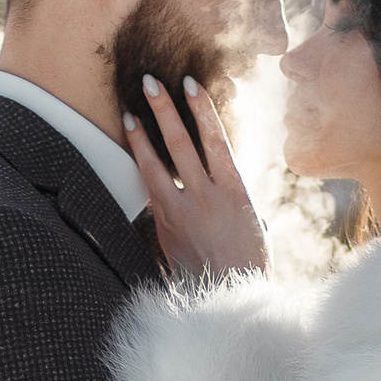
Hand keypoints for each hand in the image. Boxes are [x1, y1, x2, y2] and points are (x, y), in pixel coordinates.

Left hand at [123, 74, 268, 276]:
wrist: (231, 298)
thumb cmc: (248, 260)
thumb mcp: (252, 220)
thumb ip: (232, 191)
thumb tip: (219, 172)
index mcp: (237, 193)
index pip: (216, 140)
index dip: (201, 110)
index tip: (190, 83)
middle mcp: (208, 198)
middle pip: (181, 144)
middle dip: (165, 110)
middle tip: (149, 82)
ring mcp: (182, 213)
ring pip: (156, 166)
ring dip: (142, 135)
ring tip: (128, 110)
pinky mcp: (165, 227)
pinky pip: (149, 189)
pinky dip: (140, 166)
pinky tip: (132, 149)